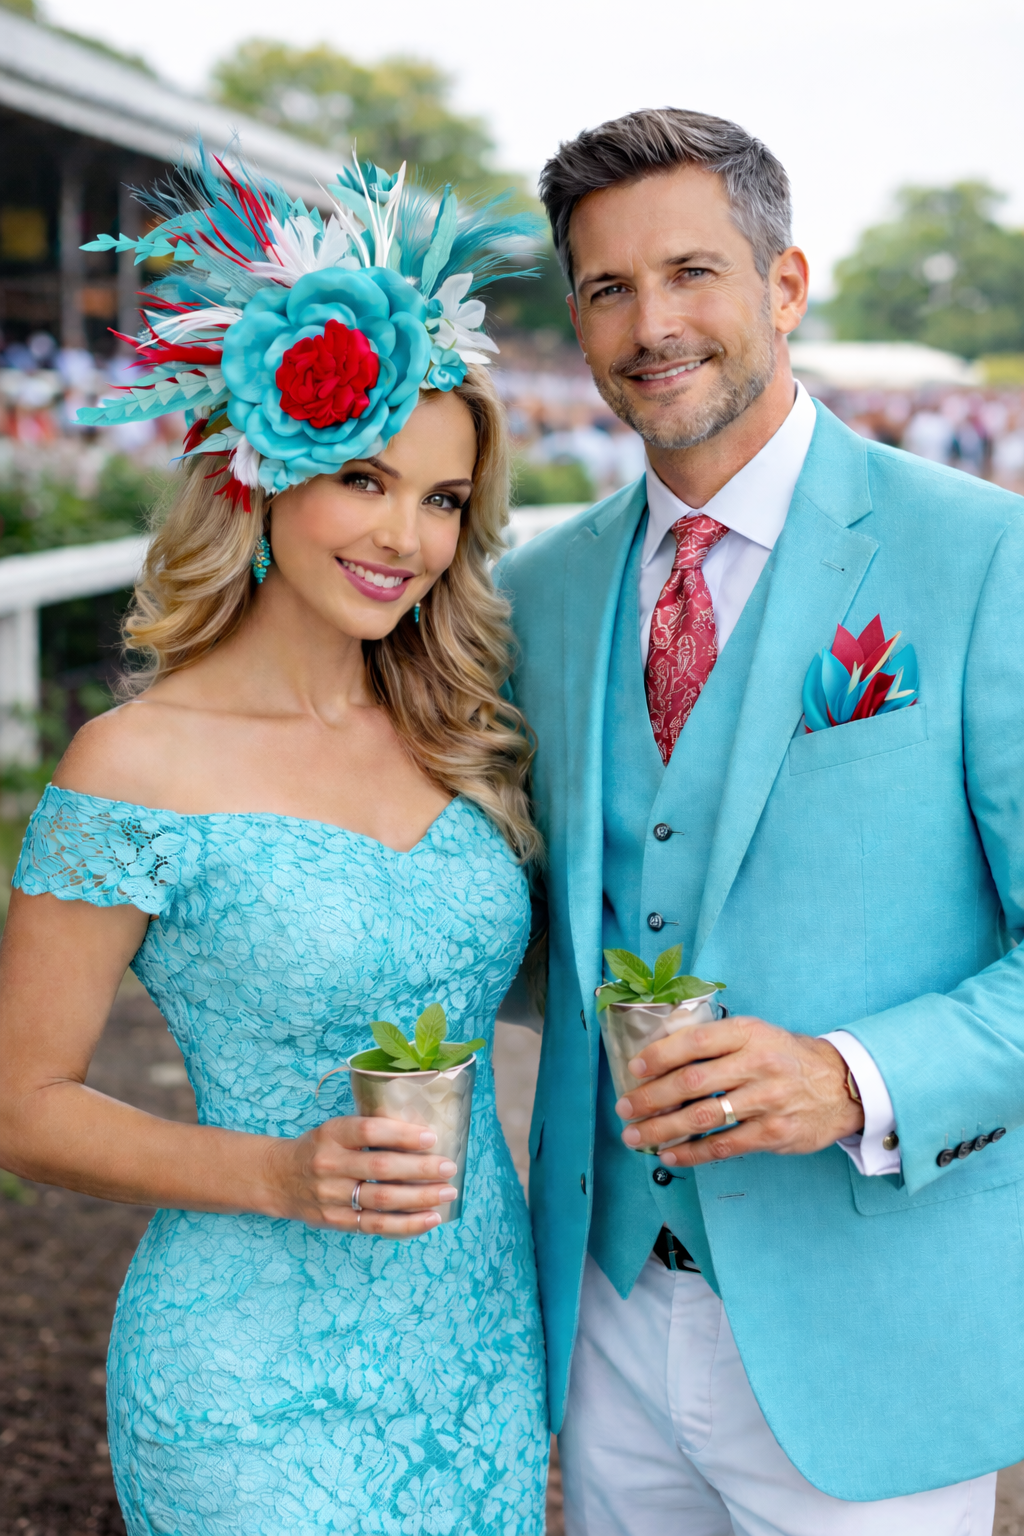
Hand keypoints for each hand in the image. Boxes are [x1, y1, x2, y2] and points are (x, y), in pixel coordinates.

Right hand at [264, 1115, 459, 1235]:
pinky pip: (376, 1225)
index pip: (369, 1131)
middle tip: (449, 1168)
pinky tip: (430, 1218)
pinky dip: (406, 1224)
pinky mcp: (336, 1221)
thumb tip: (422, 1137)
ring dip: (420, 1198)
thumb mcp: (335, 1130)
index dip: (402, 1134)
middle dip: (420, 1170)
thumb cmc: (318, 1149)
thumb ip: (369, 1132)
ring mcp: (331, 1196)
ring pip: (382, 1200)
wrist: (276, 1178)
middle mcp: (329, 1164)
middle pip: (381, 1168)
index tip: (431, 1138)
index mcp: (331, 1134)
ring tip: (447, 1193)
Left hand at [615, 1015, 864, 1165]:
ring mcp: (766, 1100)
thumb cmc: (786, 1057)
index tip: (634, 1068)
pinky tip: (671, 1155)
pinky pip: (724, 1145)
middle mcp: (756, 1064)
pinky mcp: (774, 1133)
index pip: (694, 1042)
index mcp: (747, 1034)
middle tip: (624, 1108)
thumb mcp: (756, 1034)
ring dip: (662, 1129)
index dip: (660, 1055)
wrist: (841, 1084)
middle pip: (691, 1083)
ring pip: (703, 1118)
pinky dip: (692, 1153)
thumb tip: (660, 1057)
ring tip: (636, 1136)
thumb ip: (716, 1042)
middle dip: (650, 1098)